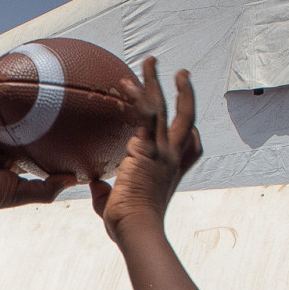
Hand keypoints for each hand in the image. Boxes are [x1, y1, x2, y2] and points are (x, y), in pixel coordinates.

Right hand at [0, 56, 74, 219]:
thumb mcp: (24, 192)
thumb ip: (48, 187)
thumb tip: (75, 179)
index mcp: (6, 150)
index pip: (24, 127)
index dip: (37, 114)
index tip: (54, 101)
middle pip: (8, 106)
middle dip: (20, 89)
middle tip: (37, 72)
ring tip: (13, 56)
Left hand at [90, 57, 202, 241]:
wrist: (137, 228)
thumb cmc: (128, 226)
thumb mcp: (116, 207)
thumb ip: (106, 193)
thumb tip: (94, 184)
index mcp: (171, 173)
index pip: (191, 151)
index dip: (194, 138)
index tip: (194, 129)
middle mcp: (172, 158)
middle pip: (187, 119)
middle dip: (186, 94)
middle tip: (182, 74)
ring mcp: (163, 152)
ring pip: (166, 107)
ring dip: (157, 81)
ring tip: (151, 60)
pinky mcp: (148, 148)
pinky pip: (146, 114)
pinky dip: (138, 96)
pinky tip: (127, 82)